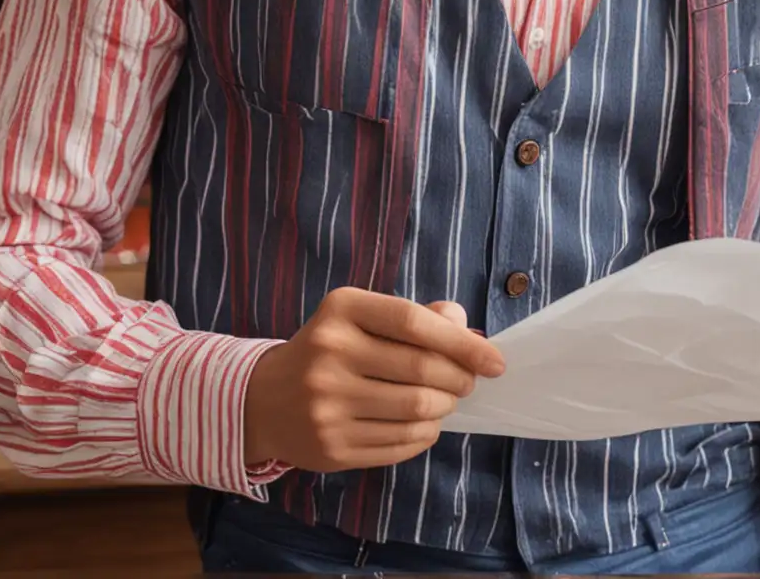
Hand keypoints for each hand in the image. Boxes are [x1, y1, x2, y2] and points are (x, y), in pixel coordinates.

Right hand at [242, 290, 504, 471]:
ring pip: (416, 410)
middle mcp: (329, 355)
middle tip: (467, 383)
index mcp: (341, 310)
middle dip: (459, 379)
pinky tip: (423, 424)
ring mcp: (327, 405)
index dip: (463, 343)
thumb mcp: (362, 317)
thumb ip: (416, 317)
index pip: (415, 323)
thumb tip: (466, 328)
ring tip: (444, 401)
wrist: (265, 400)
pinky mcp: (331, 448)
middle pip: (422, 370)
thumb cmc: (330, 350)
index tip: (494, 361)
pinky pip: (399, 444)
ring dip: (444, 408)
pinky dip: (424, 435)